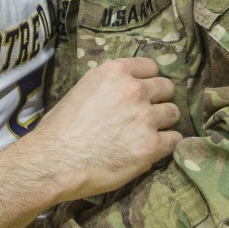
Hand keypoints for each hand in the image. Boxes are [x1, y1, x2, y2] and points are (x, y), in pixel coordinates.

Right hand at [29, 57, 180, 201]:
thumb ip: (108, 85)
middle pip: (166, 88)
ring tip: (146, 134)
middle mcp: (133, 89)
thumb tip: (123, 89)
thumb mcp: (82, 89)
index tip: (142, 92)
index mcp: (114, 72)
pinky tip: (151, 149)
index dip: (147, 80)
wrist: (54, 161)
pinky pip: (174, 140)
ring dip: (163, 123)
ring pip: (173, 113)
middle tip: (145, 115)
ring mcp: (145, 117)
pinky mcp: (151, 145)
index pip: (150, 66)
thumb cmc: (60, 129)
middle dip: (158, 100)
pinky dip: (165, 145)